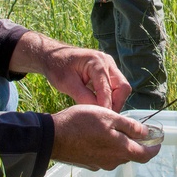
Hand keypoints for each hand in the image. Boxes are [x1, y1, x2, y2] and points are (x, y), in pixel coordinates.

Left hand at [11, 32, 131, 110]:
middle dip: (116, 104)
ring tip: (101, 113)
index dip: (105, 106)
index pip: (107, 89)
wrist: (53, 55)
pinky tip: (100, 106)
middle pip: (123, 87)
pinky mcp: (108, 71)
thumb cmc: (57, 67)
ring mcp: (109, 65)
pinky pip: (116, 86)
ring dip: (114, 101)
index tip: (101, 121)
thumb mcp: (66, 83)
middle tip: (105, 119)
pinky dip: (111, 97)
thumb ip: (82, 97)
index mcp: (96, 62)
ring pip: (122, 88)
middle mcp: (107, 62)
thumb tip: (97, 112)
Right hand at [51, 105, 159, 169]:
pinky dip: (106, 147)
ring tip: (113, 129)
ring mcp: (99, 164)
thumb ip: (130, 126)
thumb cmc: (81, 123)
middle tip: (136, 129)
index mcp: (121, 150)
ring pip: (116, 155)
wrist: (53, 137)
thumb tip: (146, 133)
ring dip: (119, 145)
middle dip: (136, 143)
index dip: (154, 149)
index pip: (145, 155)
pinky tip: (98, 136)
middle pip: (130, 154)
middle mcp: (112, 161)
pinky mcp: (88, 163)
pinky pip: (103, 156)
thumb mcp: (109, 117)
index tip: (159, 141)